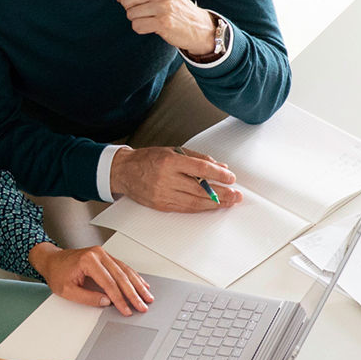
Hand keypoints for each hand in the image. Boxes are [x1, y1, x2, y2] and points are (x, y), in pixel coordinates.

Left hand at [29, 242, 152, 315]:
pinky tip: (141, 284)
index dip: (119, 299)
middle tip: (142, 305)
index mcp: (89, 261)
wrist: (51, 260)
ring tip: (147, 296)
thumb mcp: (68, 290)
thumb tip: (107, 302)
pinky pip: (122, 267)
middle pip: (121, 276)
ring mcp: (103, 254)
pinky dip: (133, 277)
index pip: (109, 283)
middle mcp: (98, 255)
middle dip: (133, 293)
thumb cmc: (57, 273)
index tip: (126, 309)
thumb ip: (88, 297)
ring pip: (125, 271)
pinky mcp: (105, 257)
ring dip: (137, 285)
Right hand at [109, 146, 241, 211]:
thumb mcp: (174, 151)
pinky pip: (185, 208)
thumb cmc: (148, 159)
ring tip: (229, 203)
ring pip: (194, 202)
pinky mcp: (161, 205)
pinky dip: (201, 208)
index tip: (231, 178)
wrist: (124, 171)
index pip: (200, 168)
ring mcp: (163, 194)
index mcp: (170, 161)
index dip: (218, 175)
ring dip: (214, 204)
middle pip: (200, 189)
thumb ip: (198, 158)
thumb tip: (220, 167)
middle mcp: (166, 178)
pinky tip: (212, 206)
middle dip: (221, 193)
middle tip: (236, 195)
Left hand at [111, 0, 214, 55]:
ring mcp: (164, 5)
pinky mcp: (164, 22)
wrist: (197, 24)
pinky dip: (141, 28)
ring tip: (149, 15)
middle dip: (128, 6)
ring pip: (130, 13)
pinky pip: (137, 26)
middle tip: (139, 7)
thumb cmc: (176, 1)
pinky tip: (152, 24)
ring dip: (136, 17)